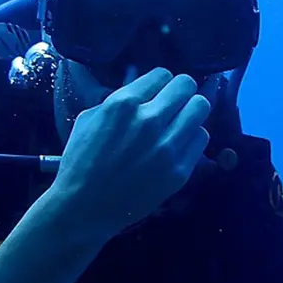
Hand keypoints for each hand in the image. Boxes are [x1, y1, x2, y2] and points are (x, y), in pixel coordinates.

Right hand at [50, 69, 212, 237]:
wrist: (84, 208)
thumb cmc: (80, 162)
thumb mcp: (88, 119)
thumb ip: (118, 101)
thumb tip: (142, 91)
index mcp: (123, 104)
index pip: (162, 74)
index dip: (160, 82)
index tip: (157, 92)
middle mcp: (149, 121)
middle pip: (187, 85)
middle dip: (180, 91)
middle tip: (173, 103)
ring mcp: (167, 147)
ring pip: (200, 108)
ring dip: (190, 111)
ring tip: (179, 121)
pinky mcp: (179, 171)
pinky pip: (201, 138)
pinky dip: (191, 137)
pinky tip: (178, 144)